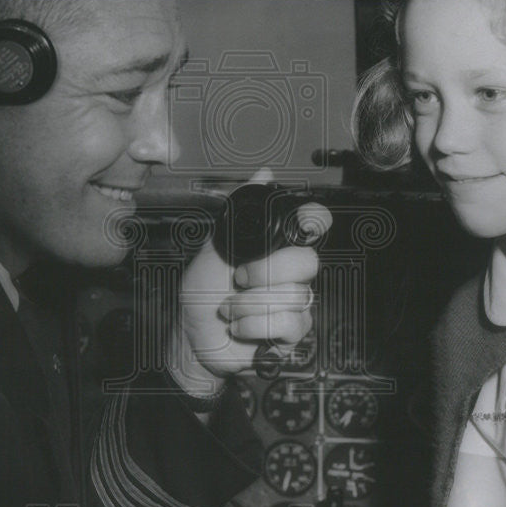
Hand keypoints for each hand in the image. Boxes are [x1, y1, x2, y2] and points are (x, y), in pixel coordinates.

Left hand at [171, 170, 331, 394]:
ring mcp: (294, 305)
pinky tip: (239, 327)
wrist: (191, 335)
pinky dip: (254, 325)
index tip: (303, 223)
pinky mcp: (291, 335)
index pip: (313, 226)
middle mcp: (291, 275)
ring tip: (228, 308)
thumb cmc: (203, 292)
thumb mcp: (214, 246)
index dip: (314, 220)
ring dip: (248, 303)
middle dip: (266, 271)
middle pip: (308, 262)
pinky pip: (288, 324)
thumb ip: (239, 210)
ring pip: (294, 295)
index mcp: (277, 250)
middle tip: (238, 278)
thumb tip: (264, 172)